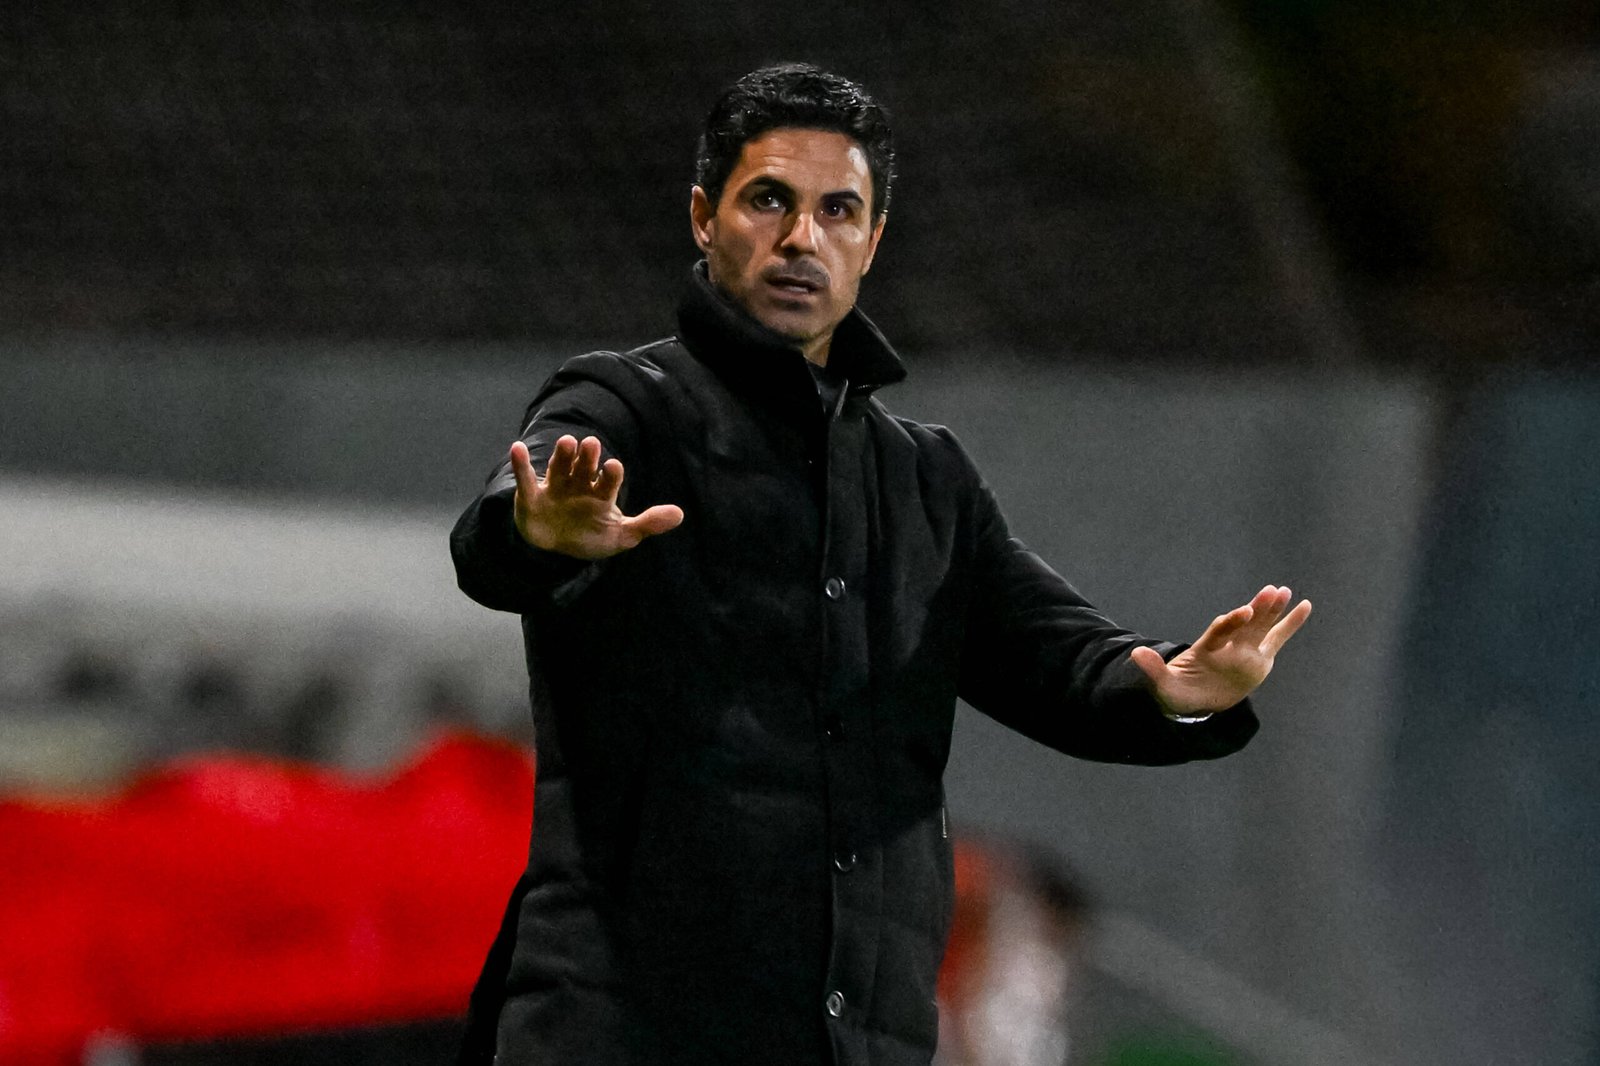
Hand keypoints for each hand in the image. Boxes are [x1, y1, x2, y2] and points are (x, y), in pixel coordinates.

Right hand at [510, 435, 683, 559]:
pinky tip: (517, 447)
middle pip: (585, 467)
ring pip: (560, 467)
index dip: (610, 473)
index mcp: (601, 492)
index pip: (609, 479)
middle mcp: (579, 484)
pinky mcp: (532, 496)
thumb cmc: (591, 536)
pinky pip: (526, 478)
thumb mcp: (621, 536)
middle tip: (592, 444)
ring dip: (563, 455)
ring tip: (567, 442)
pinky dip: (521, 464)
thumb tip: (680, 514)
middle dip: (588, 457)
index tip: (613, 466)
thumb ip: (648, 524)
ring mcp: (555, 487)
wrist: (555, 548)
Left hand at [1129, 585, 1311, 715]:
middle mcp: (1227, 645)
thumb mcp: (1163, 685)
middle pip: (1244, 624)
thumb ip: (1153, 669)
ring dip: (1272, 611)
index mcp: (1206, 649)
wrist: (1192, 698)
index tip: (1242, 612)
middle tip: (1271, 592)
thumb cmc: (1178, 690)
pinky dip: (1291, 624)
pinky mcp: (1259, 658)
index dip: (1230, 622)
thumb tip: (1135, 654)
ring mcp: (1244, 650)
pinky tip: (1305, 605)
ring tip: (1284, 591)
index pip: (1220, 631)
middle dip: (1256, 609)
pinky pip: (1278, 639)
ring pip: (1261, 628)